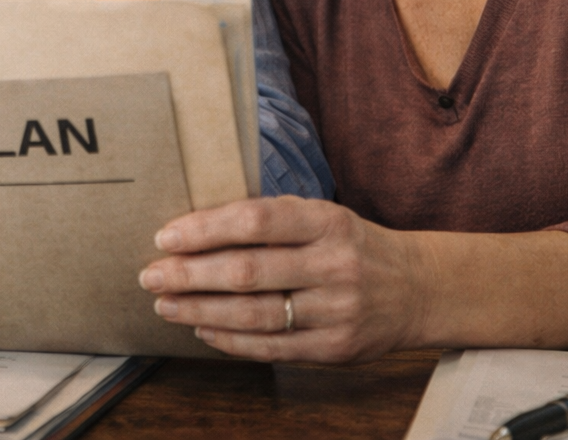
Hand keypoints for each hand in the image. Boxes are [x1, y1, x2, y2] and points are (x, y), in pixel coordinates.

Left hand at [138, 195, 426, 362]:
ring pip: (254, 314)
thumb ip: (272, 222)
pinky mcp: (335, 348)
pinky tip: (202, 329)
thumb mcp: (323, 218)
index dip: (205, 229)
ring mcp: (337, 310)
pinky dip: (230, 339)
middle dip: (189, 275)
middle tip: (151, 275)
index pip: (256, 221)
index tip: (166, 237)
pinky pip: (271, 347)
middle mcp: (335, 265)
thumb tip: (196, 228)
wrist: (417, 288)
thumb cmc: (351, 246)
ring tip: (166, 304)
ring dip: (200, 310)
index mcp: (328, 221)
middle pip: (247, 272)